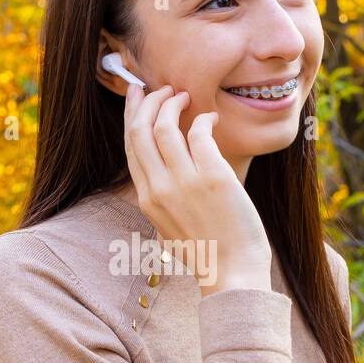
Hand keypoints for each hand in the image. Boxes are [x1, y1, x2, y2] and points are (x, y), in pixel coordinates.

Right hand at [122, 83, 271, 294]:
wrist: (233, 273)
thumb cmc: (209, 251)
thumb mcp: (170, 227)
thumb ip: (163, 199)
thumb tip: (165, 171)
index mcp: (147, 199)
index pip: (130, 146)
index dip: (131, 115)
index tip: (138, 96)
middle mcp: (160, 189)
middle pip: (140, 130)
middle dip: (149, 102)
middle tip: (163, 89)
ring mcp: (185, 183)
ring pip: (165, 127)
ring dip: (174, 104)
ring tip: (186, 97)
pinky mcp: (213, 178)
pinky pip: (199, 133)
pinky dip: (204, 119)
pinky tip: (212, 119)